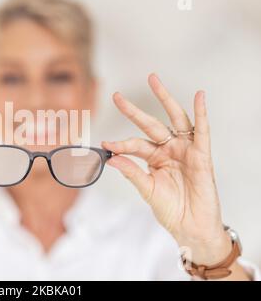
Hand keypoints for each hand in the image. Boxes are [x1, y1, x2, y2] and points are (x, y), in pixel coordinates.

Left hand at [102, 73, 230, 264]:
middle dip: (133, 110)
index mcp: (154, 158)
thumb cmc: (171, 210)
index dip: (120, 144)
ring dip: (165, 99)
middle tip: (116, 96)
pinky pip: (202, 131)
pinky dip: (201, 114)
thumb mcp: (147, 190)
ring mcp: (185, 150)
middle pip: (150, 124)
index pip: (134, 144)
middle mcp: (168, 149)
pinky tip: (199, 97)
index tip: (105, 144)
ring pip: (174, 119)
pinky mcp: (201, 155)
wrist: (190, 227)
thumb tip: (112, 158)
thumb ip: (132, 172)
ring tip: (153, 80)